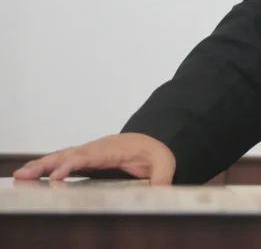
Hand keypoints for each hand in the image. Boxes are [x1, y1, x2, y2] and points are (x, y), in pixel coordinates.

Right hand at [12, 134, 175, 184]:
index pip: (91, 155)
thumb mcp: (165, 163)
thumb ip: (162, 177)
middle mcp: (99, 148)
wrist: (153, 142)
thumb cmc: (155, 152)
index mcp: (116, 148)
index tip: (58, 175)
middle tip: (26, 174)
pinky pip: (64, 161)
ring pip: (63, 156)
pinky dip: (47, 166)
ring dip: (42, 165)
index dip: (74, 164)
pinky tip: (31, 175)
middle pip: (70, 154)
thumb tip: (160, 191)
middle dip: (48, 164)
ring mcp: (90, 152)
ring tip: (20, 175)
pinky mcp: (85, 158)